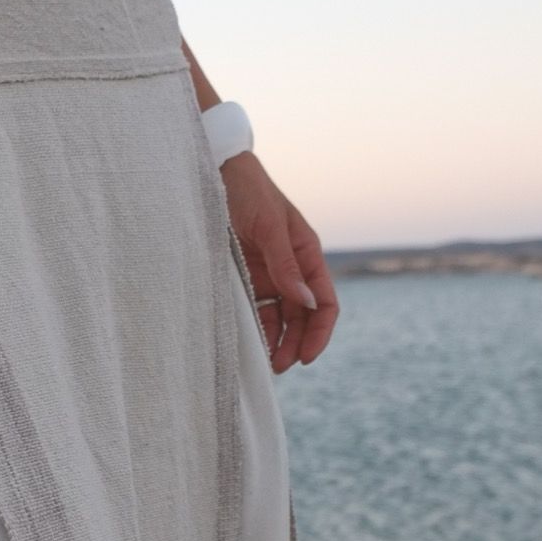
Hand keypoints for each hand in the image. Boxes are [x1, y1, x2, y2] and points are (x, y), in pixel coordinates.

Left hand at [219, 151, 337, 371]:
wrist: (216, 173)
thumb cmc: (249, 191)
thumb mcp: (269, 226)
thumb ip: (286, 265)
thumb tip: (306, 302)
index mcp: (307, 254)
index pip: (325, 302)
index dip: (320, 332)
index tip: (306, 356)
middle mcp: (291, 269)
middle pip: (303, 317)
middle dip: (296, 343)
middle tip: (280, 367)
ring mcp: (268, 275)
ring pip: (279, 318)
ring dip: (276, 341)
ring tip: (265, 363)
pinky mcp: (246, 277)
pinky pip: (255, 309)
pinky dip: (256, 328)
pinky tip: (250, 344)